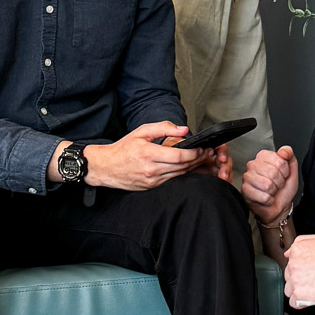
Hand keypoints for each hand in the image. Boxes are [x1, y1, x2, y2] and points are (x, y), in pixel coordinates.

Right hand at [78, 122, 210, 191]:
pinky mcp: (152, 186)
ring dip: (192, 167)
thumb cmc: (123, 148)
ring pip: (179, 175)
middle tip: (207, 153)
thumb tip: (183, 129)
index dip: (194, 153)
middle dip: (198, 160)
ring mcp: (152, 180)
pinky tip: (188, 166)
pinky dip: (182, 173)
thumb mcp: (141, 132)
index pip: (179, 156)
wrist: (106, 167)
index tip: (203, 148)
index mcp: (149, 154)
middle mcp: (151, 169)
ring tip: (200, 159)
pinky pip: (172, 180)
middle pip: (183, 167)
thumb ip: (163, 128)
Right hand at [242, 144, 298, 224]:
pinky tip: (266, 198)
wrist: (279, 207)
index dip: (284, 171)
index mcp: (264, 156)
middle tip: (277, 185)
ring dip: (273, 191)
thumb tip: (284, 151)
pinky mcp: (245, 191)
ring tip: (271, 191)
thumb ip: (289, 156)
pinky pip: (263, 196)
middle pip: (273, 172)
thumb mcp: (291, 170)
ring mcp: (247, 177)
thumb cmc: (283, 189)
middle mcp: (253, 164)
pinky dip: (268, 200)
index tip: (282, 175)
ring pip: (267, 184)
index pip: (279, 160)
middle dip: (279, 182)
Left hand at [283, 233, 314, 308]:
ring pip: (289, 289)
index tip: (309, 271)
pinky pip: (293, 302)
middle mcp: (294, 264)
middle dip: (299, 279)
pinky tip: (311, 298)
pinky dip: (301, 303)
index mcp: (298, 250)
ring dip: (299, 291)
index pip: (290, 261)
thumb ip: (303, 241)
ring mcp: (296, 280)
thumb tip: (289, 252)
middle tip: (314, 280)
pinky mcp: (300, 294)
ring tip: (313, 290)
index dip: (300, 267)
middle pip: (288, 276)